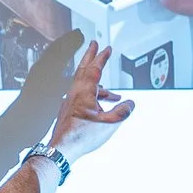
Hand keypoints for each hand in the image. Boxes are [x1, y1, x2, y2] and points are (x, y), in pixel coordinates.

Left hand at [49, 39, 134, 159]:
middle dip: (90, 55)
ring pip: (83, 83)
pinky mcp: (68, 109)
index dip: (101, 57)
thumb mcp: (109, 124)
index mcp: (84, 91)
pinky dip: (93, 94)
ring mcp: (70, 100)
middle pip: (82, 68)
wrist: (62, 147)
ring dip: (96, 81)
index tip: (106, 48)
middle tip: (94, 44)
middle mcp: (75, 92)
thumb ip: (122, 112)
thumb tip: (130, 103)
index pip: (94, 69)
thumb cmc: (81, 136)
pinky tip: (101, 106)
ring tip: (112, 92)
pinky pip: (82, 94)